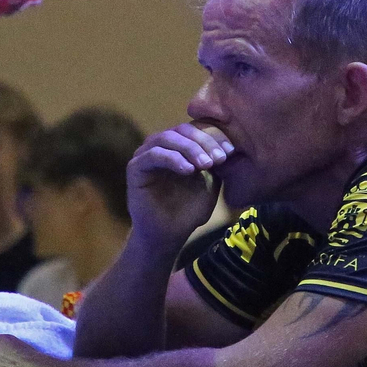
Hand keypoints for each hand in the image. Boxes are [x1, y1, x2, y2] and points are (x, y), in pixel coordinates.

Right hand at [126, 123, 232, 249]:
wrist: (169, 236)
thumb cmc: (188, 211)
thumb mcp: (209, 184)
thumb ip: (214, 163)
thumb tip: (226, 144)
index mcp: (178, 147)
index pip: (196, 129)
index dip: (214, 136)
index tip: (230, 151)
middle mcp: (160, 147)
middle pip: (183, 129)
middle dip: (204, 142)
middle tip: (219, 158)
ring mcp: (145, 155)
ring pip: (167, 138)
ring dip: (190, 148)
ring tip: (206, 164)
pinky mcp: (135, 168)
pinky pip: (153, 155)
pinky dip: (173, 159)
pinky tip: (189, 171)